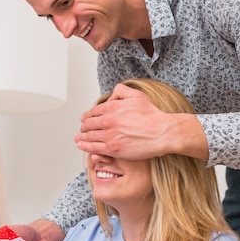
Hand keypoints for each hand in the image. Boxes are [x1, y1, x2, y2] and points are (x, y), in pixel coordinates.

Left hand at [75, 83, 208, 159]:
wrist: (162, 132)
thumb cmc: (152, 115)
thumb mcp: (136, 95)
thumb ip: (121, 91)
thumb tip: (110, 97)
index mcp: (111, 107)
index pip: (93, 112)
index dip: (87, 116)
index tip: (84, 119)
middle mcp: (108, 121)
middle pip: (88, 124)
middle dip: (83, 127)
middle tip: (81, 129)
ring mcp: (109, 136)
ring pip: (88, 136)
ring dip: (81, 137)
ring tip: (78, 138)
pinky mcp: (112, 149)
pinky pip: (93, 148)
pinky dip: (85, 146)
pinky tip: (82, 145)